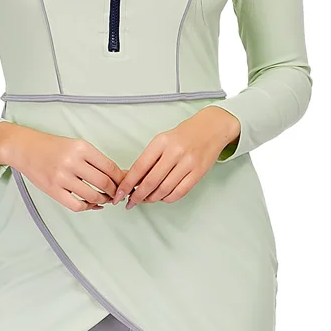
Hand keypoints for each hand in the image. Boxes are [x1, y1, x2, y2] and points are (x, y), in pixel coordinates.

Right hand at [0, 125, 124, 212]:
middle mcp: (72, 162)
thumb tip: (119, 174)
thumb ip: (96, 160)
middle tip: (117, 193)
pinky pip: (76, 205)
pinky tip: (91, 204)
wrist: (25, 149)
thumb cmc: (53, 147)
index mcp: (82, 148)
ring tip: (105, 198)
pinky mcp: (53, 190)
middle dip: (115, 191)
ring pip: (92, 196)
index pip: (110, 167)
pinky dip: (88, 207)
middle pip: (104, 183)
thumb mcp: (77, 146)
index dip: (121, 178)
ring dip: (103, 200)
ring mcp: (62, 177)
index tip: (125, 183)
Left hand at [112, 108, 239, 208]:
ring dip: (151, 198)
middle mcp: (174, 152)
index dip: (127, 184)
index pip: (139, 167)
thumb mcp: (162, 140)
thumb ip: (149, 159)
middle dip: (137, 196)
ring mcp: (188, 163)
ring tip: (145, 199)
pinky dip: (167, 198)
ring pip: (164, 190)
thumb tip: (131, 180)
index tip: (118, 194)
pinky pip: (179, 192)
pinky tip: (161, 197)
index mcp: (161, 142)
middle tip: (130, 202)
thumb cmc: (183, 135)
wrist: (211, 128)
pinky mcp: (198, 173)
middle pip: (151, 182)